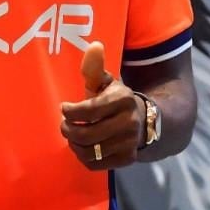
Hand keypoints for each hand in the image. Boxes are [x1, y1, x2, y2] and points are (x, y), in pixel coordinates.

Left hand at [60, 41, 142, 169]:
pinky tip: (83, 147)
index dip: (71, 111)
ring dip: (74, 144)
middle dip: (69, 130)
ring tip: (72, 135)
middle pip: (86, 134)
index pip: (89, 110)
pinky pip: (95, 164)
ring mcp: (129, 143)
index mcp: (123, 100)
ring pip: (89, 151)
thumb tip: (94, 45)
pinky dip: (83, 157)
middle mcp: (129, 123)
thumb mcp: (107, 82)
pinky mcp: (126, 159)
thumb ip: (95, 67)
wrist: (145, 122)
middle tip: (64, 125)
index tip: (64, 108)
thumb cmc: (116, 99)